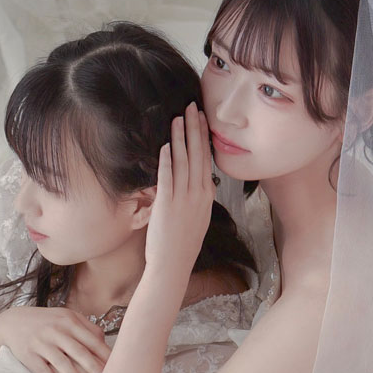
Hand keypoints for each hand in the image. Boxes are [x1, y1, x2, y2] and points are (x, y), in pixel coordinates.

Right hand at [0, 306, 111, 372]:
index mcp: (68, 321)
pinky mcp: (27, 353)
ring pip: (60, 361)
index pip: (91, 339)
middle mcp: (55, 330)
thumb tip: (105, 340)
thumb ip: (85, 327)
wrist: (12, 321)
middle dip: (93, 366)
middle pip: (78, 351)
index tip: (116, 366)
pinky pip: (41, 370)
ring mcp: (40, 342)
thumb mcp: (64, 317)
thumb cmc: (46, 322)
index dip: (104, 354)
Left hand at [145, 102, 214, 269]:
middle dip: (194, 128)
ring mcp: (183, 199)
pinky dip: (167, 160)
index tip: (202, 119)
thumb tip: (200, 182)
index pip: (206, 159)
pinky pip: (167, 177)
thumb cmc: (183, 243)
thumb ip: (198, 197)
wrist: (173, 264)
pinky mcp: (167, 204)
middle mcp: (198, 194)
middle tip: (191, 107)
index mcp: (207, 196)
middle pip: (197, 154)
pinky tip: (166, 145)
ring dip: (180, 138)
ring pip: (183, 161)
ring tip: (177, 118)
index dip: (203, 137)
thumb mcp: (198, 217)